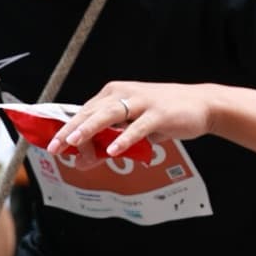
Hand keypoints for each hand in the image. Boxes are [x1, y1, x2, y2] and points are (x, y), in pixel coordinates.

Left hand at [48, 81, 212, 168]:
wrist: (201, 105)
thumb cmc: (162, 116)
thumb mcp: (131, 129)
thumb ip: (107, 143)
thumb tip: (82, 161)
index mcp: (113, 94)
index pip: (84, 112)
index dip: (68, 130)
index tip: (53, 146)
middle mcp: (123, 93)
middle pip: (91, 112)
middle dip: (70, 130)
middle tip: (54, 146)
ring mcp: (141, 102)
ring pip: (110, 115)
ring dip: (90, 129)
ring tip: (75, 142)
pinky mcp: (158, 113)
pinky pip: (138, 127)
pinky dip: (125, 138)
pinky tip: (114, 150)